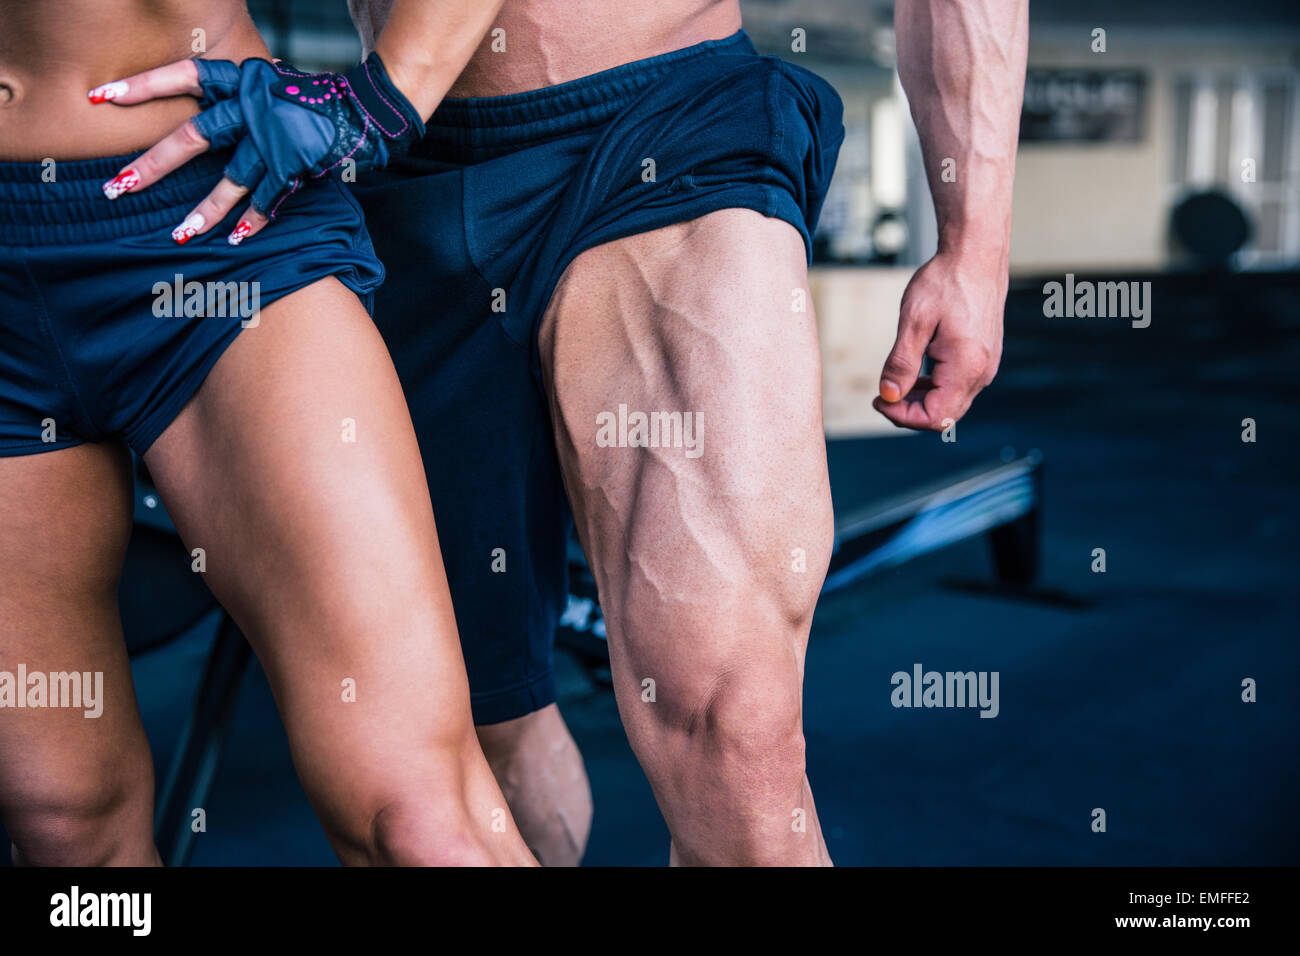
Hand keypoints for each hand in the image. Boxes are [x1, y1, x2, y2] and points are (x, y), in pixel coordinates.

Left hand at [90, 53, 423, 244]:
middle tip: (118, 187)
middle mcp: (253, 105)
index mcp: (242, 80)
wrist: (365, 110)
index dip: (144, 87)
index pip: (186, 77)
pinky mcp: (296, 163)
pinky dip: (254, 220)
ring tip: (179, 235)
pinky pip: (268, 197)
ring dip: (206, 210)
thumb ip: (237, 98)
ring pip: (231, 177)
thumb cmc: (310, 101)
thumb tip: (202, 114)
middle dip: (154, 165)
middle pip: (194, 136)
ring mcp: (275, 136)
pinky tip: (235, 240)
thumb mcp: (269, 85)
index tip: (102, 98)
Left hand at [873, 251, 1005, 430]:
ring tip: (894, 383)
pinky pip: (958, 386)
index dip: (902, 416)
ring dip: (920, 400)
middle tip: (881, 394)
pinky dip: (933, 387)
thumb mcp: (914, 320)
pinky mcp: (983, 357)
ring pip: (951, 403)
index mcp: (967, 366)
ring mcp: (986, 365)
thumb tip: (888, 395)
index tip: (878, 400)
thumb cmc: (946, 281)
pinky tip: (914, 374)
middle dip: (909, 411)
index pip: (935, 417)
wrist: (976, 254)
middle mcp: (982, 372)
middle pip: (944, 416)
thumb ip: (901, 363)